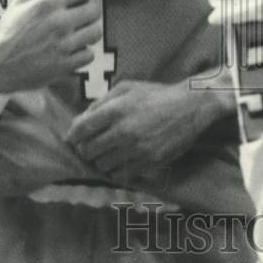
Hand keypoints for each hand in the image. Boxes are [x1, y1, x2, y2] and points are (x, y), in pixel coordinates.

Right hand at [0, 0, 101, 93]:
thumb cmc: (8, 30)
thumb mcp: (22, 1)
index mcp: (46, 4)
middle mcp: (58, 23)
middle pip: (95, 9)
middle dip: (89, 9)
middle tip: (79, 14)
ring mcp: (63, 46)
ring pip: (96, 32)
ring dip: (88, 31)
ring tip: (76, 33)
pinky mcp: (65, 65)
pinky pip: (89, 54)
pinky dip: (82, 52)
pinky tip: (70, 50)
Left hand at [66, 77, 233, 178]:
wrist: (190, 107)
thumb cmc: (156, 95)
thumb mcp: (126, 88)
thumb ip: (102, 102)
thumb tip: (82, 119)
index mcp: (116, 110)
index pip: (82, 129)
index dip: (73, 135)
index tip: (72, 138)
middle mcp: (124, 131)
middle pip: (89, 150)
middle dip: (85, 149)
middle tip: (89, 146)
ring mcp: (137, 149)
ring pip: (102, 165)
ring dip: (100, 161)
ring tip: (105, 154)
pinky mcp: (149, 162)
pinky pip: (121, 174)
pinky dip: (115, 170)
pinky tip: (119, 161)